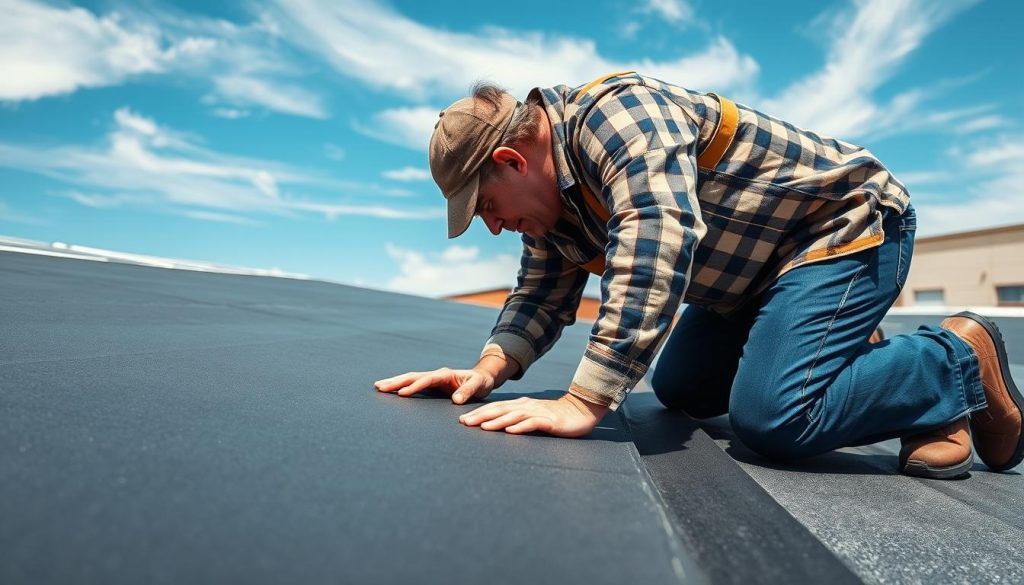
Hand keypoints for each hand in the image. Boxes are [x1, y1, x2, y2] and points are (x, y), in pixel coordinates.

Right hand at [374, 367, 495, 404]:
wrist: (482, 378)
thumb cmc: (481, 382)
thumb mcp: (478, 386)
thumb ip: (468, 391)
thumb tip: (456, 400)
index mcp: (446, 374)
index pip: (427, 380)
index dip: (415, 387)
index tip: (403, 394)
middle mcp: (436, 374)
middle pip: (413, 377)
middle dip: (397, 382)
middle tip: (379, 386)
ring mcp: (433, 379)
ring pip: (410, 379)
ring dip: (395, 382)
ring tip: (379, 386)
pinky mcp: (431, 385)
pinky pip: (413, 384)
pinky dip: (401, 386)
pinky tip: (391, 390)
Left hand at [458, 393, 608, 437]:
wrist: (582, 411)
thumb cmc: (556, 417)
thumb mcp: (534, 416)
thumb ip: (518, 419)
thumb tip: (500, 426)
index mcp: (522, 405)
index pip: (496, 408)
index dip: (479, 413)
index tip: (462, 420)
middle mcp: (527, 406)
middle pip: (500, 410)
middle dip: (481, 416)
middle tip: (463, 423)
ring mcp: (539, 413)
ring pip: (514, 416)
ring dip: (497, 421)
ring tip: (482, 427)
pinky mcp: (550, 421)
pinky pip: (534, 423)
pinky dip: (521, 427)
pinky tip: (511, 431)